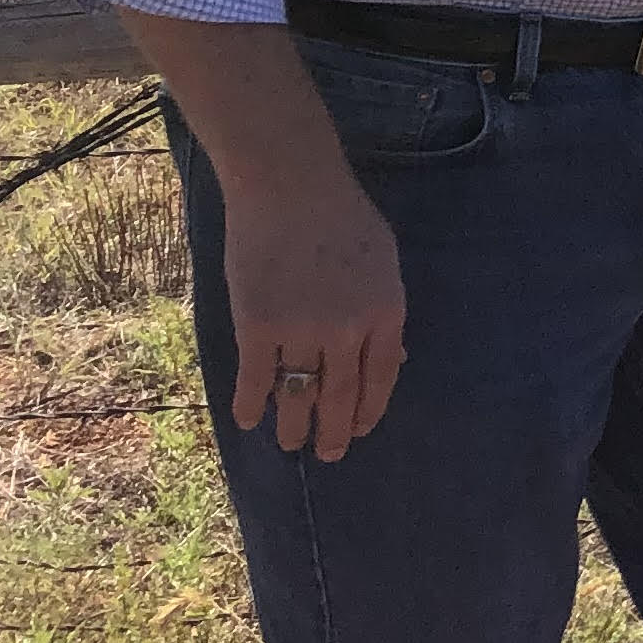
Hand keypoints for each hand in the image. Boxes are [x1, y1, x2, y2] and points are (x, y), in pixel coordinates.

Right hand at [219, 159, 407, 458]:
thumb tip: (394, 355)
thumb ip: (384, 308)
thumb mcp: (383, 261)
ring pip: (299, 394)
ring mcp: (302, 330)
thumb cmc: (342, 217)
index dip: (370, 408)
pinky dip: (251, 404)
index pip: (383, 376)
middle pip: (342, 395)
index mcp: (385, 311)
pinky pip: (256, 379)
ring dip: (293, 426)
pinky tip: (248, 419)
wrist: (290, 187)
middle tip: (330, 454)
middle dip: (335, 431)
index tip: (361, 430)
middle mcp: (348, 328)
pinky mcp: (257, 326)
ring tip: (291, 444)